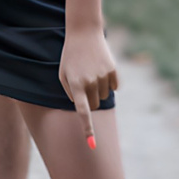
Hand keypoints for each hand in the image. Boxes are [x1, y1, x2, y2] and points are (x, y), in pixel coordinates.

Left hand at [59, 26, 117, 144]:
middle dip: (90, 101)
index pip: (83, 112)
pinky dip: (110, 83)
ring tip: (92, 72)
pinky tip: (102, 69)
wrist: (83, 33)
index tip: (92, 145)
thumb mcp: (63, 74)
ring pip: (105, 97)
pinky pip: (115, 87)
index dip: (88, 129)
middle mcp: (90, 82)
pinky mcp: (113, 70)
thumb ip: (71, 93)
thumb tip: (85, 108)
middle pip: (95, 105)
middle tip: (85, 85)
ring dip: (100, 90)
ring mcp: (103, 76)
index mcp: (75, 85)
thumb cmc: (70, 57)